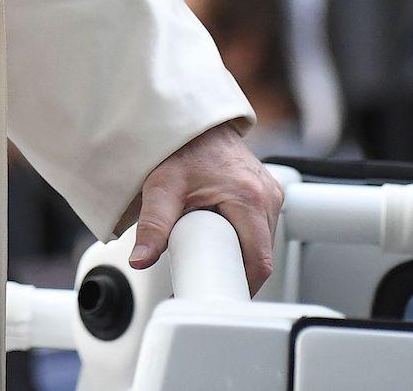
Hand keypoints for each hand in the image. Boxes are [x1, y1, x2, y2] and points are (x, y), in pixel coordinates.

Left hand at [127, 120, 283, 294]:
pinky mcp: (266, 192)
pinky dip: (242, 239)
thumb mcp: (162, 187)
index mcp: (250, 198)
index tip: (211, 293)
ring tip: (209, 257)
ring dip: (238, 256)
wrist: (192, 121)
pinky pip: (261, 228)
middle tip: (203, 277)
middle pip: (261, 255)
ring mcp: (271, 193)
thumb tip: (141, 258)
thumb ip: (152, 225)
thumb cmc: (181, 147)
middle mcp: (268, 196)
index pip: (258, 263)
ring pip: (262, 243)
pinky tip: (222, 241)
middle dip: (234, 272)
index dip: (237, 285)